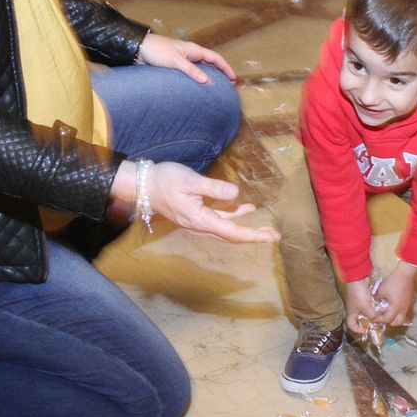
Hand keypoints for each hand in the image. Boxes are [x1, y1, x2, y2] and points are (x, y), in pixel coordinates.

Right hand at [108, 160, 278, 242]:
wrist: (142, 184)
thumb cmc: (165, 180)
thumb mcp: (190, 180)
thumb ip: (214, 187)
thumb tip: (236, 194)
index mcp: (201, 220)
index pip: (232, 232)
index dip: (253, 235)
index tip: (270, 237)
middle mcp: (201, 225)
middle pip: (232, 235)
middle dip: (254, 236)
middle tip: (274, 236)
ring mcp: (198, 220)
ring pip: (227, 228)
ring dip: (246, 227)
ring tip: (265, 226)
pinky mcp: (196, 213)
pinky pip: (219, 218)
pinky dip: (234, 215)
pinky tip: (245, 207)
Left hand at [135, 32, 236, 83]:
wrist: (140, 48)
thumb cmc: (157, 51)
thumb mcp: (175, 61)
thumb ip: (191, 71)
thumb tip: (207, 81)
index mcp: (194, 50)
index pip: (215, 58)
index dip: (226, 68)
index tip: (234, 79)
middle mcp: (191, 54)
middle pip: (211, 63)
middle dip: (221, 73)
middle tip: (229, 85)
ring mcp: (184, 60)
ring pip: (202, 68)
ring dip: (210, 76)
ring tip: (216, 88)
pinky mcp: (176, 66)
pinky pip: (192, 72)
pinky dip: (199, 79)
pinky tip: (198, 87)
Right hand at [343, 277, 384, 344]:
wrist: (358, 278)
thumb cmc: (359, 294)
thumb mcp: (366, 307)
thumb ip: (372, 315)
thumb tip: (377, 319)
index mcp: (351, 313)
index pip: (351, 326)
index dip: (357, 330)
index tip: (366, 330)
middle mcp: (353, 309)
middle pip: (358, 320)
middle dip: (365, 322)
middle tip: (373, 323)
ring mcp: (357, 303)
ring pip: (363, 312)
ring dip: (370, 314)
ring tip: (377, 315)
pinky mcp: (361, 297)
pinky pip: (366, 306)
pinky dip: (371, 307)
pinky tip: (377, 307)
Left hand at [371, 262, 416, 326]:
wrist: (406, 274)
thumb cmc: (393, 282)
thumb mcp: (381, 290)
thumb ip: (377, 298)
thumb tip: (374, 300)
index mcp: (395, 308)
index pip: (387, 319)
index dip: (380, 320)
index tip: (375, 318)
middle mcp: (403, 309)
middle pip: (398, 322)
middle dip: (391, 322)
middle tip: (384, 318)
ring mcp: (408, 305)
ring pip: (403, 316)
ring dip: (396, 317)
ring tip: (389, 312)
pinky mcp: (410, 300)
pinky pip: (405, 309)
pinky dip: (399, 310)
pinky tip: (395, 304)